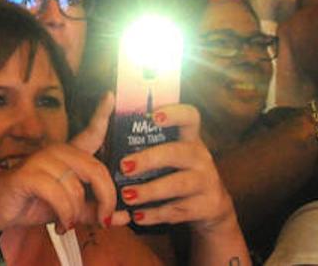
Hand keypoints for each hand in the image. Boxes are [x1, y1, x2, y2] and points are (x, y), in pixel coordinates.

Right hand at [0, 93, 123, 233]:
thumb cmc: (35, 203)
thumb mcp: (71, 209)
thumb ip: (95, 210)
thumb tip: (125, 217)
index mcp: (68, 156)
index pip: (89, 133)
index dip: (101, 115)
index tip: (110, 95)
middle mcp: (56, 152)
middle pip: (96, 169)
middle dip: (106, 199)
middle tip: (103, 219)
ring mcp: (41, 161)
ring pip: (76, 187)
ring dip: (77, 213)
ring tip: (69, 223)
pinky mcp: (28, 175)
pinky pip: (59, 195)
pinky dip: (65, 214)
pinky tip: (61, 224)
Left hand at [117, 103, 237, 235]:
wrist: (210, 206)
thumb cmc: (175, 170)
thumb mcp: (166, 151)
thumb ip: (141, 135)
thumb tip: (108, 101)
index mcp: (189, 137)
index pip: (190, 116)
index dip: (174, 113)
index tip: (152, 116)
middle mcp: (201, 156)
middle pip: (178, 152)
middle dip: (149, 159)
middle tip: (124, 166)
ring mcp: (207, 181)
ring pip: (179, 184)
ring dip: (150, 190)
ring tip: (127, 196)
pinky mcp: (208, 205)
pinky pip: (179, 210)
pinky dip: (156, 214)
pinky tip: (138, 216)